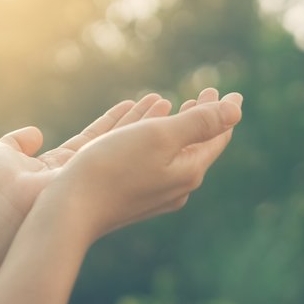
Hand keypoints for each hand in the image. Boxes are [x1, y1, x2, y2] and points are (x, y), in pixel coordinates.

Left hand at [0, 94, 173, 218]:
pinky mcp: (102, 184)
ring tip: (166, 103)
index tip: (131, 104)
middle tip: (163, 102)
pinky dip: (145, 133)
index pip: (89, 141)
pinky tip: (162, 117)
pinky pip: (127, 152)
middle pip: (115, 144)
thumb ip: (17, 141)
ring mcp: (93, 182)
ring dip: (148, 125)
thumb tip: (34, 133)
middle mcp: (79, 177)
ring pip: (126, 147)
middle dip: (138, 123)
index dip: (111, 123)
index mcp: (54, 170)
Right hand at [46, 88, 242, 242]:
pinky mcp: (121, 189)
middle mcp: (173, 186)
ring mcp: (147, 191)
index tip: (233, 93)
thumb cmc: (114, 168)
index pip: (216, 139)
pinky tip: (132, 118)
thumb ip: (199, 122)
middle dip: (200, 117)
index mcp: (187, 173)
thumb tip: (236, 112)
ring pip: (166, 151)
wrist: (68, 210)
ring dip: (170, 124)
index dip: (224, 113)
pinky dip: (142, 132)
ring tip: (171, 103)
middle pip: (194, 146)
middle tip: (205, 93)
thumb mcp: (161, 137)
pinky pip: (140, 154)